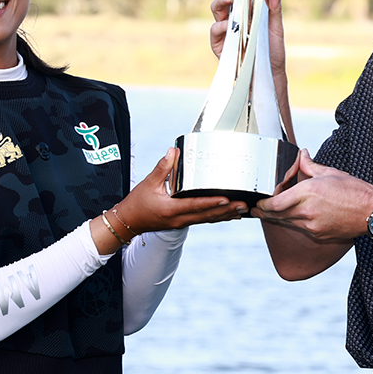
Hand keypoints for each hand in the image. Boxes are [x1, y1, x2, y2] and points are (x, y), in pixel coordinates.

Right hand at [115, 148, 247, 232]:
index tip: (226, 199)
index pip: (195, 205)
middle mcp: (179, 219)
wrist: (128, 222)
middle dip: (227, 210)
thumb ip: (163, 167)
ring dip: (225, 215)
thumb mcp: (148, 183)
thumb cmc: (137, 204)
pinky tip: (228, 214)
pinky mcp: (183, 222)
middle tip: (244, 205)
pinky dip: (217, 216)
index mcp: (171, 209)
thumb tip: (174, 151)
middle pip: (207, 215)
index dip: (212, 203)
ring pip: (208, 219)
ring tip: (242, 210)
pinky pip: (203, 219)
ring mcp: (182, 222)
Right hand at [208, 0, 287, 79]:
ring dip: (222, 1)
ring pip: (217, 10)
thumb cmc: (272, 53)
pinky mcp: (220, 45)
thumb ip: (274, 9)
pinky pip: (215, 32)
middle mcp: (235, 18)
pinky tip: (227, 25)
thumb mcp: (276, 29)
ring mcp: (225, 31)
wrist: (268, 77)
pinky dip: (220, 27)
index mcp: (248, 10)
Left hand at [252, 151, 372, 242]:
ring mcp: (312, 226)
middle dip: (264, 212)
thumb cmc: (355, 190)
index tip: (257, 202)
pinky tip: (294, 216)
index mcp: (308, 192)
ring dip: (278, 217)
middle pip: (276, 215)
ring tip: (270, 212)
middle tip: (256, 209)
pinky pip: (301, 228)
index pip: (275, 203)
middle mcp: (307, 211)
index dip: (262, 205)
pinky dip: (294, 222)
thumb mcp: (330, 173)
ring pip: (287, 223)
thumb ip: (310, 165)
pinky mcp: (319, 234)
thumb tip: (302, 155)